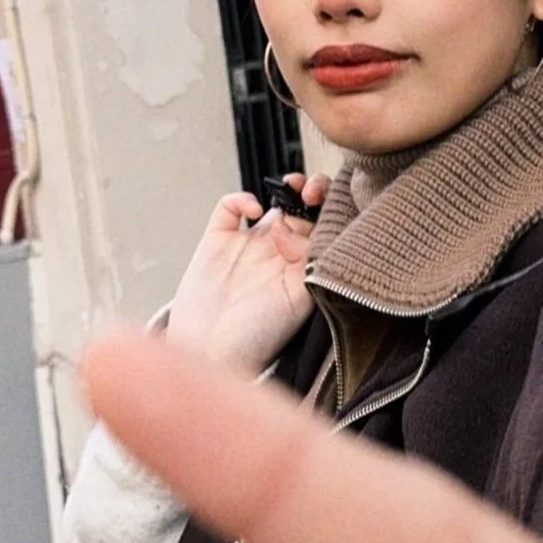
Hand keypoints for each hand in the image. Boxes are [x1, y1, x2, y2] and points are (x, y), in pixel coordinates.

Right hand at [164, 172, 328, 376]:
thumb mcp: (297, 303)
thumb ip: (309, 267)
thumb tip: (308, 235)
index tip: (333, 207)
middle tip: (313, 191)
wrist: (208, 356)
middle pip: (308, 208)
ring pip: (276, 201)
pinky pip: (230, 206)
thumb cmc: (256, 341)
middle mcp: (280, 252)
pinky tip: (252, 208)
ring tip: (294, 188)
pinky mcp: (217, 241)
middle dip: (317, 190)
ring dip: (289, 186)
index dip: (335, 210)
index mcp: (304, 266)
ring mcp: (250, 244)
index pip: (329, 227)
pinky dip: (241, 198)